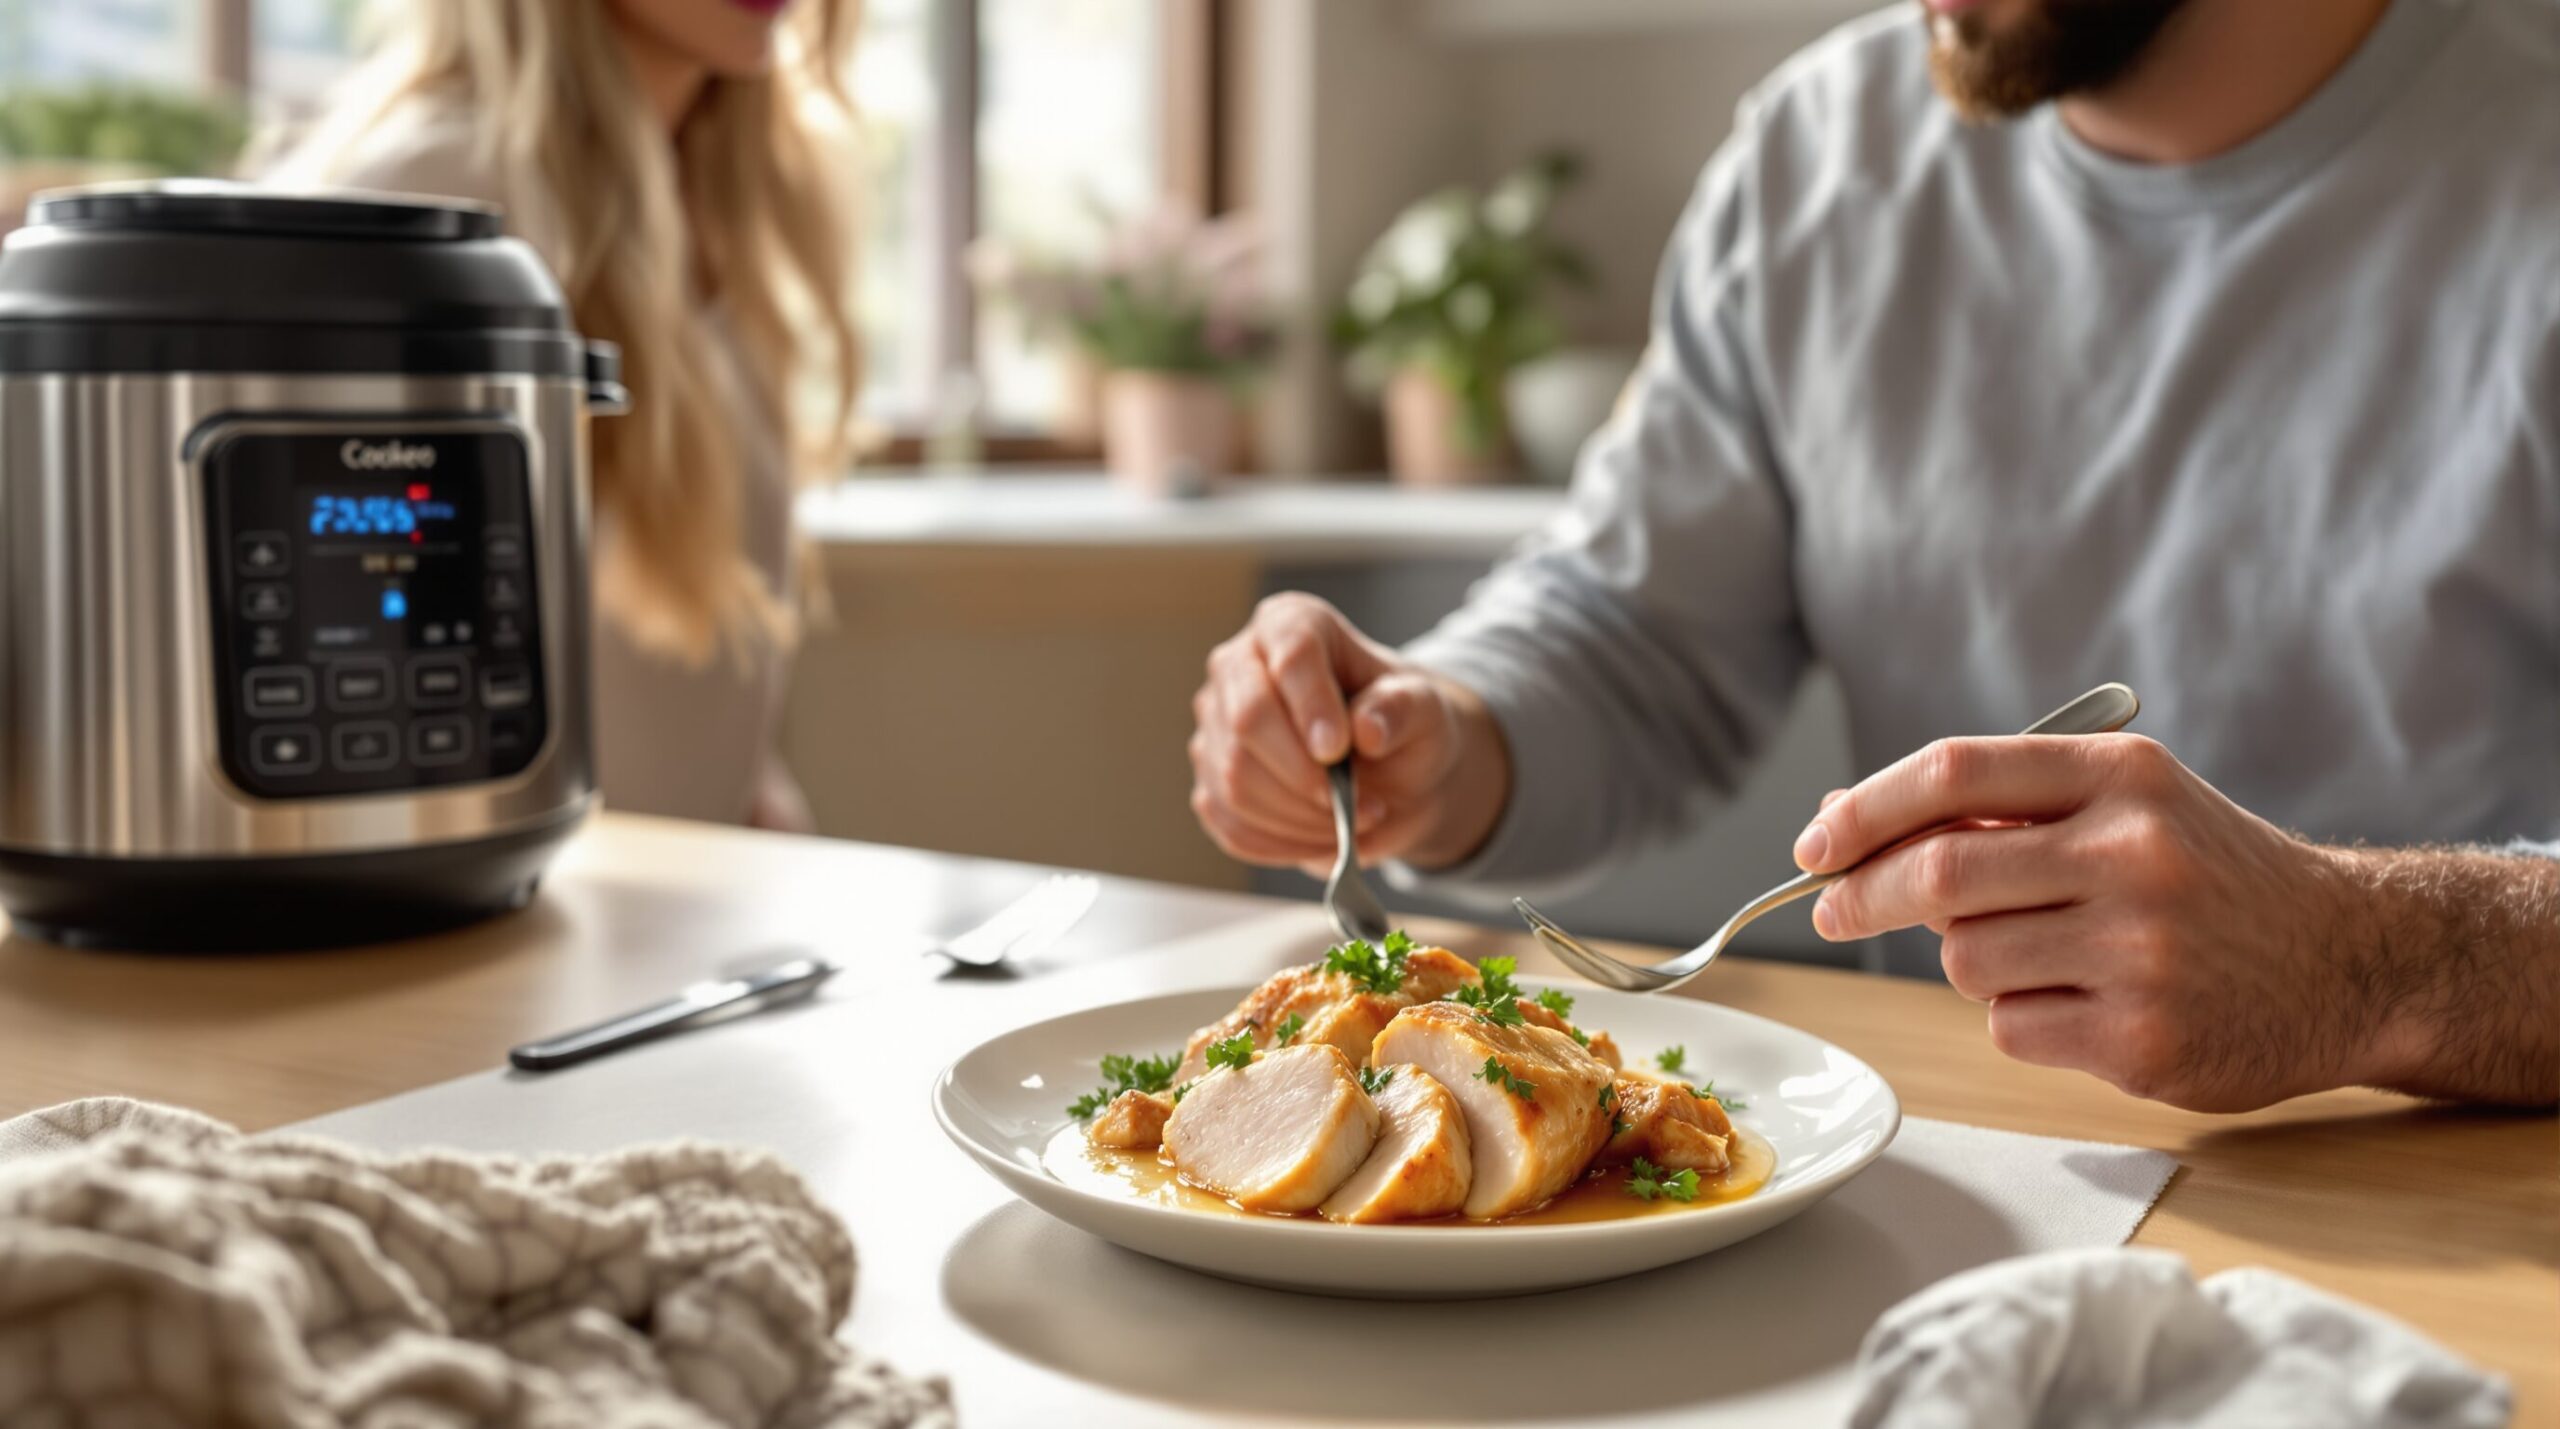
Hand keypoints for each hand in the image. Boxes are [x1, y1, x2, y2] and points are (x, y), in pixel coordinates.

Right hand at [1188, 594, 1508, 872]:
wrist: (1389, 768)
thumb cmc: (1401, 723)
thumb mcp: (1424, 708)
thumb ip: (1403, 709)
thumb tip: (1367, 728)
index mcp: (1289, 624)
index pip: (1290, 652)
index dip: (1311, 704)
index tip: (1339, 750)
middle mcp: (1238, 667)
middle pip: (1248, 719)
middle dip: (1305, 774)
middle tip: (1360, 804)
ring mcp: (1216, 727)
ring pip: (1235, 780)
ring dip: (1302, 818)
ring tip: (1355, 823)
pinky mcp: (1211, 783)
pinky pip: (1232, 825)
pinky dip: (1284, 845)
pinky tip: (1325, 840)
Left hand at [1793, 733, 2397, 1111]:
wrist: (2354, 960)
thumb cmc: (2209, 875)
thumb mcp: (2123, 805)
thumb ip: (1994, 808)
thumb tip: (1838, 820)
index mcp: (2121, 777)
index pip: (1952, 774)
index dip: (1862, 810)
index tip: (1814, 843)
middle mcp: (2134, 854)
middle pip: (1937, 873)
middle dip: (1863, 895)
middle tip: (1833, 909)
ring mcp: (2141, 951)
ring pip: (1965, 960)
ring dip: (1968, 962)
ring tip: (2041, 953)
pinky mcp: (2143, 1039)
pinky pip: (2009, 1027)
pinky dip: (2019, 1018)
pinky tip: (2088, 1003)